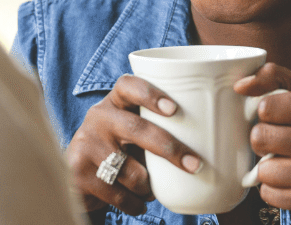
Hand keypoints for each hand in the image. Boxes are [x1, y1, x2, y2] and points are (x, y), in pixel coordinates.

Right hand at [65, 74, 203, 214]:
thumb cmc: (120, 148)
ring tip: (150, 189)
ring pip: (130, 171)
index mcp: (115, 101)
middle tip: (194, 164)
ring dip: (148, 186)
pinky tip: (137, 202)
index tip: (174, 109)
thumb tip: (214, 142)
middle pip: (136, 130)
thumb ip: (157, 128)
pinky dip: (135, 204)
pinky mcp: (79, 173)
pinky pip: (119, 195)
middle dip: (169, 149)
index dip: (151, 95)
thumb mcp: (132, 130)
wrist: (76, 175)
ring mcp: (86, 145)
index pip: (129, 86)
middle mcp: (98, 117)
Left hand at [236, 63, 290, 221]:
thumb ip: (280, 78)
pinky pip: (268, 194)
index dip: (266, 112)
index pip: (267, 106)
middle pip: (260, 137)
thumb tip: (240, 85)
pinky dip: (273, 189)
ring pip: (262, 170)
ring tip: (287, 163)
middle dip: (263, 139)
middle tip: (279, 141)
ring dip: (268, 167)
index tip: (278, 117)